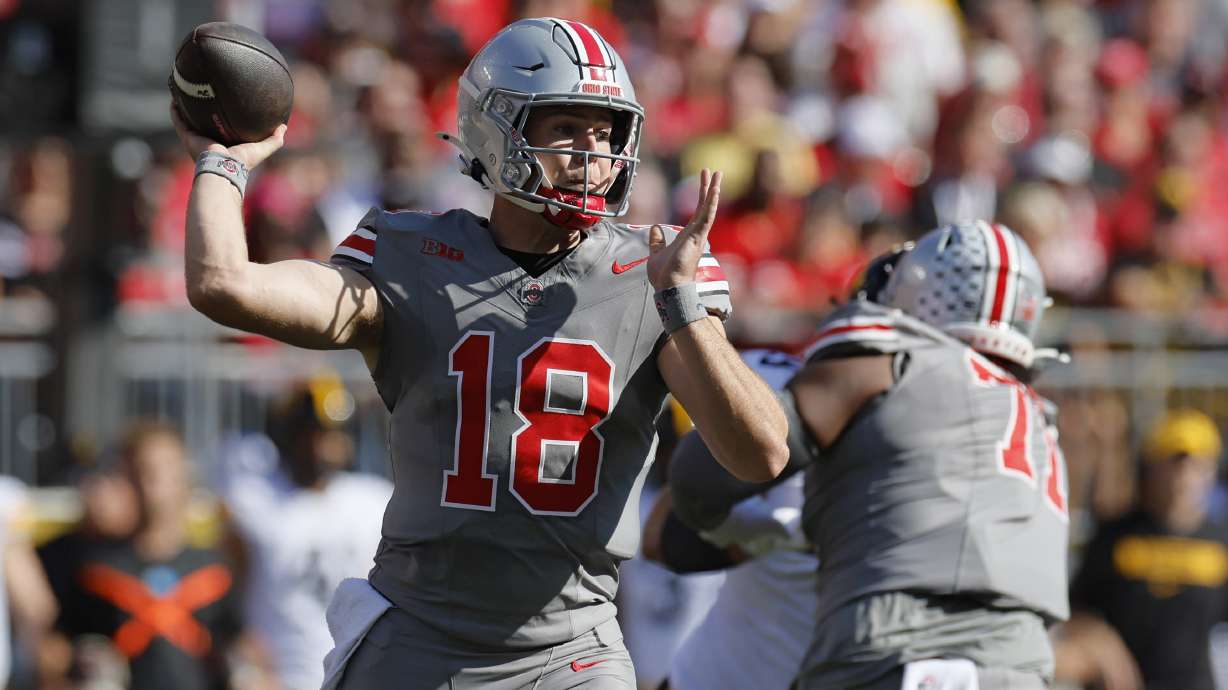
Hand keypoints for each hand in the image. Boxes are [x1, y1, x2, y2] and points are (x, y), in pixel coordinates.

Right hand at [170, 102, 285, 168]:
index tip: (225, 102)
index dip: (222, 116)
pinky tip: (175, 98)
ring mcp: (197, 138)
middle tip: (202, 93)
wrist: (225, 167)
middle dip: (202, 110)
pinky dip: (175, 111)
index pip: (223, 127)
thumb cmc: (243, 160)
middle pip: (204, 122)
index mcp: (225, 142)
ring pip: (188, 119)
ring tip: (184, 91)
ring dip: (185, 107)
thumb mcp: (262, 148)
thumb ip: (274, 140)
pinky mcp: (188, 137)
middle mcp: (209, 140)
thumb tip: (284, 126)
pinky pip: (178, 121)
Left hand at [647, 169, 720, 289]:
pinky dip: (711, 204)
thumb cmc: (665, 275)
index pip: (697, 211)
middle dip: (709, 188)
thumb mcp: (656, 253)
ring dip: (713, 191)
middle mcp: (696, 234)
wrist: (668, 288)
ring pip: (709, 209)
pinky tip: (714, 190)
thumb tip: (655, 227)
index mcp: (688, 236)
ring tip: (717, 174)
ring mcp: (699, 236)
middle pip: (705, 206)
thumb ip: (657, 240)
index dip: (701, 195)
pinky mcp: (698, 238)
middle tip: (714, 171)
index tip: (704, 179)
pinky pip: (707, 217)